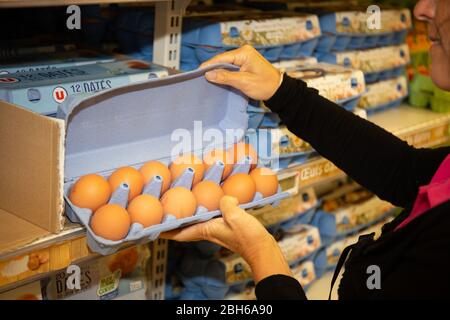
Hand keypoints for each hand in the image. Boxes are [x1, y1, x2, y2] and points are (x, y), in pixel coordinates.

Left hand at [161, 196, 291, 282]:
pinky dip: (207, 208)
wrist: (263, 248)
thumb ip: (225, 203)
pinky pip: (212, 216)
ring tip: (183, 202)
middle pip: (186, 226)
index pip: (179, 233)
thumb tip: (223, 196)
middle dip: (174, 220)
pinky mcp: (228, 226)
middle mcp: (209, 230)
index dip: (164, 231)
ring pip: (198, 220)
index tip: (151, 227)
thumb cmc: (248, 238)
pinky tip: (213, 200)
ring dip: (189, 213)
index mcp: (206, 230)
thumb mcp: (235, 216)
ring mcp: (218, 229)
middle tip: (164, 210)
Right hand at [199, 45, 281, 100]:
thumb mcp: (243, 82)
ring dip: (218, 72)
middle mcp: (243, 52)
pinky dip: (224, 73)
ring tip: (206, 79)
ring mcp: (244, 57)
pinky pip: (231, 67)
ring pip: (226, 64)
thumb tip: (208, 74)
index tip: (197, 72)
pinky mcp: (245, 64)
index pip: (221, 58)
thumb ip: (225, 77)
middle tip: (200, 78)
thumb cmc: (264, 85)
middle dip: (212, 69)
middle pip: (222, 60)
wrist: (278, 90)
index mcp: (244, 53)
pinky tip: (218, 79)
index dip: (208, 65)